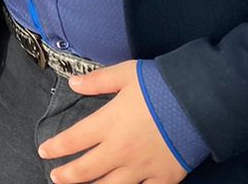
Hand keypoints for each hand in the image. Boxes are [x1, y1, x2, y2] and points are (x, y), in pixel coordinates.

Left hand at [38, 61, 187, 183]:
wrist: (203, 102)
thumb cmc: (163, 85)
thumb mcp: (126, 74)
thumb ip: (98, 81)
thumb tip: (73, 84)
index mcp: (109, 123)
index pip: (73, 140)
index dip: (55, 148)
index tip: (44, 151)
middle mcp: (121, 150)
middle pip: (85, 171)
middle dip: (66, 176)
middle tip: (55, 177)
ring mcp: (142, 167)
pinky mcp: (164, 178)